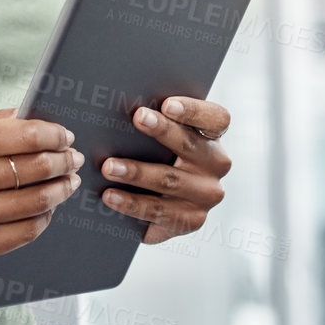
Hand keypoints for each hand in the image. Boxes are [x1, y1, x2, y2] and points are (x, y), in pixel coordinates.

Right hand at [0, 107, 83, 269]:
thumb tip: (32, 115)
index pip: (27, 135)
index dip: (55, 135)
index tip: (65, 136)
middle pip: (38, 167)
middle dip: (64, 161)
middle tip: (72, 160)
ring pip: (38, 201)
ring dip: (61, 190)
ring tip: (68, 182)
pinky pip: (26, 231)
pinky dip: (44, 218)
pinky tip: (47, 208)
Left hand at [99, 95, 231, 245]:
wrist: (162, 202)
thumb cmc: (156, 155)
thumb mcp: (161, 138)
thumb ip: (153, 121)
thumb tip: (118, 105)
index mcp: (212, 137)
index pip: (215, 118)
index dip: (193, 110)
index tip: (168, 104)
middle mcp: (216, 164)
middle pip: (190, 145)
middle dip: (162, 131)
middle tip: (137, 118)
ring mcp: (206, 195)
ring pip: (171, 180)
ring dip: (137, 172)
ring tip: (109, 166)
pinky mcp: (191, 220)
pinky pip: (159, 212)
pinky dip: (131, 203)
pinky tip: (110, 196)